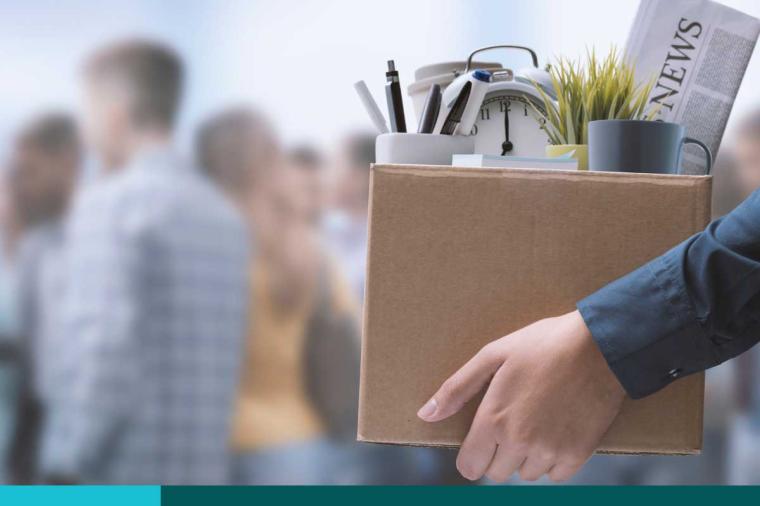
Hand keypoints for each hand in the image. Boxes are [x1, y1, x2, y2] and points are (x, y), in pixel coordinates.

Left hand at [417, 310, 625, 482]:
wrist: (599, 345)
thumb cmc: (542, 344)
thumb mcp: (493, 355)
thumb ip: (457, 388)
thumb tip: (425, 415)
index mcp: (493, 419)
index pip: (469, 467)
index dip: (472, 455)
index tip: (480, 441)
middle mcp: (518, 442)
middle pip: (497, 473)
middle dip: (498, 453)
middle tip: (512, 422)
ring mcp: (549, 451)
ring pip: (527, 473)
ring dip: (527, 456)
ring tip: (536, 421)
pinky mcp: (578, 453)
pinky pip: (557, 475)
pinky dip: (554, 460)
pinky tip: (557, 431)